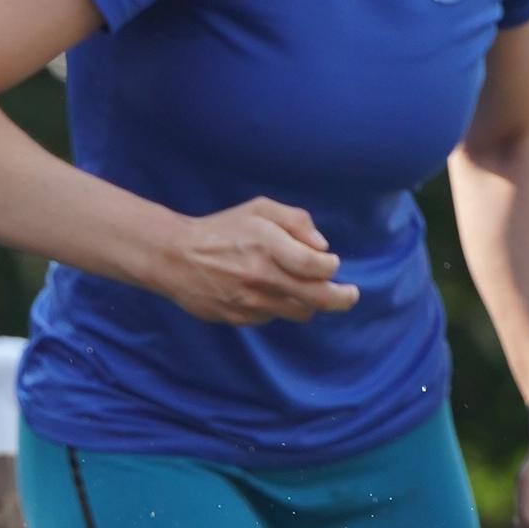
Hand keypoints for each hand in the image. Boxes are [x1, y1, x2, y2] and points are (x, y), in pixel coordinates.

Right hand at [155, 197, 359, 327]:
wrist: (177, 258)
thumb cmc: (222, 229)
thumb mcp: (259, 209)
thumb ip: (296, 221)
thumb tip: (323, 246)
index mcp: (268, 244)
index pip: (316, 265)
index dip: (331, 267)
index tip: (332, 264)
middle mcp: (262, 276)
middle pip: (316, 298)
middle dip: (341, 298)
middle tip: (351, 295)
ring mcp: (251, 302)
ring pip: (299, 312)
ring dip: (310, 303)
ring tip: (307, 290)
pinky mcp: (241, 318)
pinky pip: (274, 317)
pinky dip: (280, 306)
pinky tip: (268, 292)